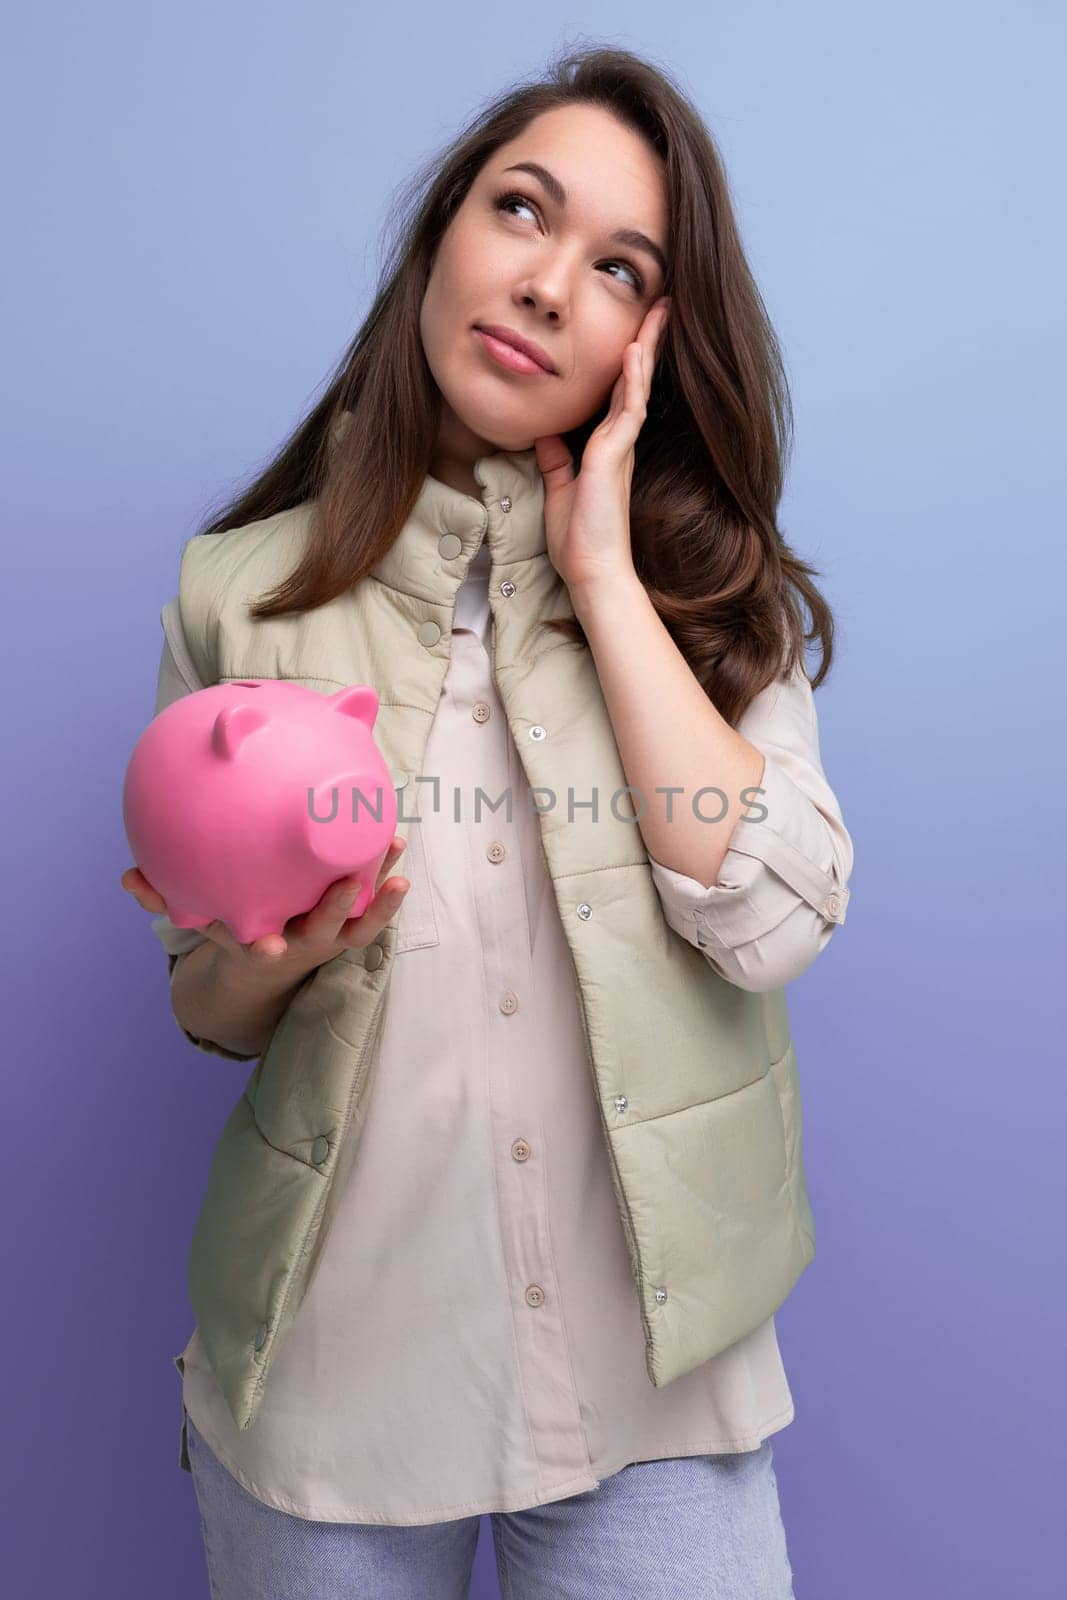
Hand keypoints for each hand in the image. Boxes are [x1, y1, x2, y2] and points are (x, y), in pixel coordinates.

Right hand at [119, 836, 410, 975]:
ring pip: (359, 923)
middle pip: (322, 933)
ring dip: (379, 900)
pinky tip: (397, 843)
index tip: (268, 950)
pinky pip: (373, 903)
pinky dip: (387, 879)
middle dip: (334, 912)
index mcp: (262, 945)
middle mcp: (301, 944)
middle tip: (349, 885)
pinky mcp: (351, 923)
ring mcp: (331, 936)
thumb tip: (127, 877)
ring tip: (397, 865)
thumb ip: (164, 899)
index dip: (265, 953)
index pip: (262, 954)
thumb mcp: (199, 918)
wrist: (270, 958)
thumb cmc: (232, 926)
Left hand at [533, 295, 670, 597]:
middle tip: (661, 304)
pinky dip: (632, 378)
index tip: (635, 328)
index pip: (620, 393)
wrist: (591, 571)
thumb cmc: (579, 539)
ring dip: (647, 346)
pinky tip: (634, 350)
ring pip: (637, 386)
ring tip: (659, 310)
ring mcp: (621, 447)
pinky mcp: (616, 456)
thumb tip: (544, 434)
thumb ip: (555, 459)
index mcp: (608, 448)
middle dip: (648, 340)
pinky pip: (629, 409)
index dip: (628, 361)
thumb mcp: (559, 489)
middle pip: (636, 380)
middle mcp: (620, 442)